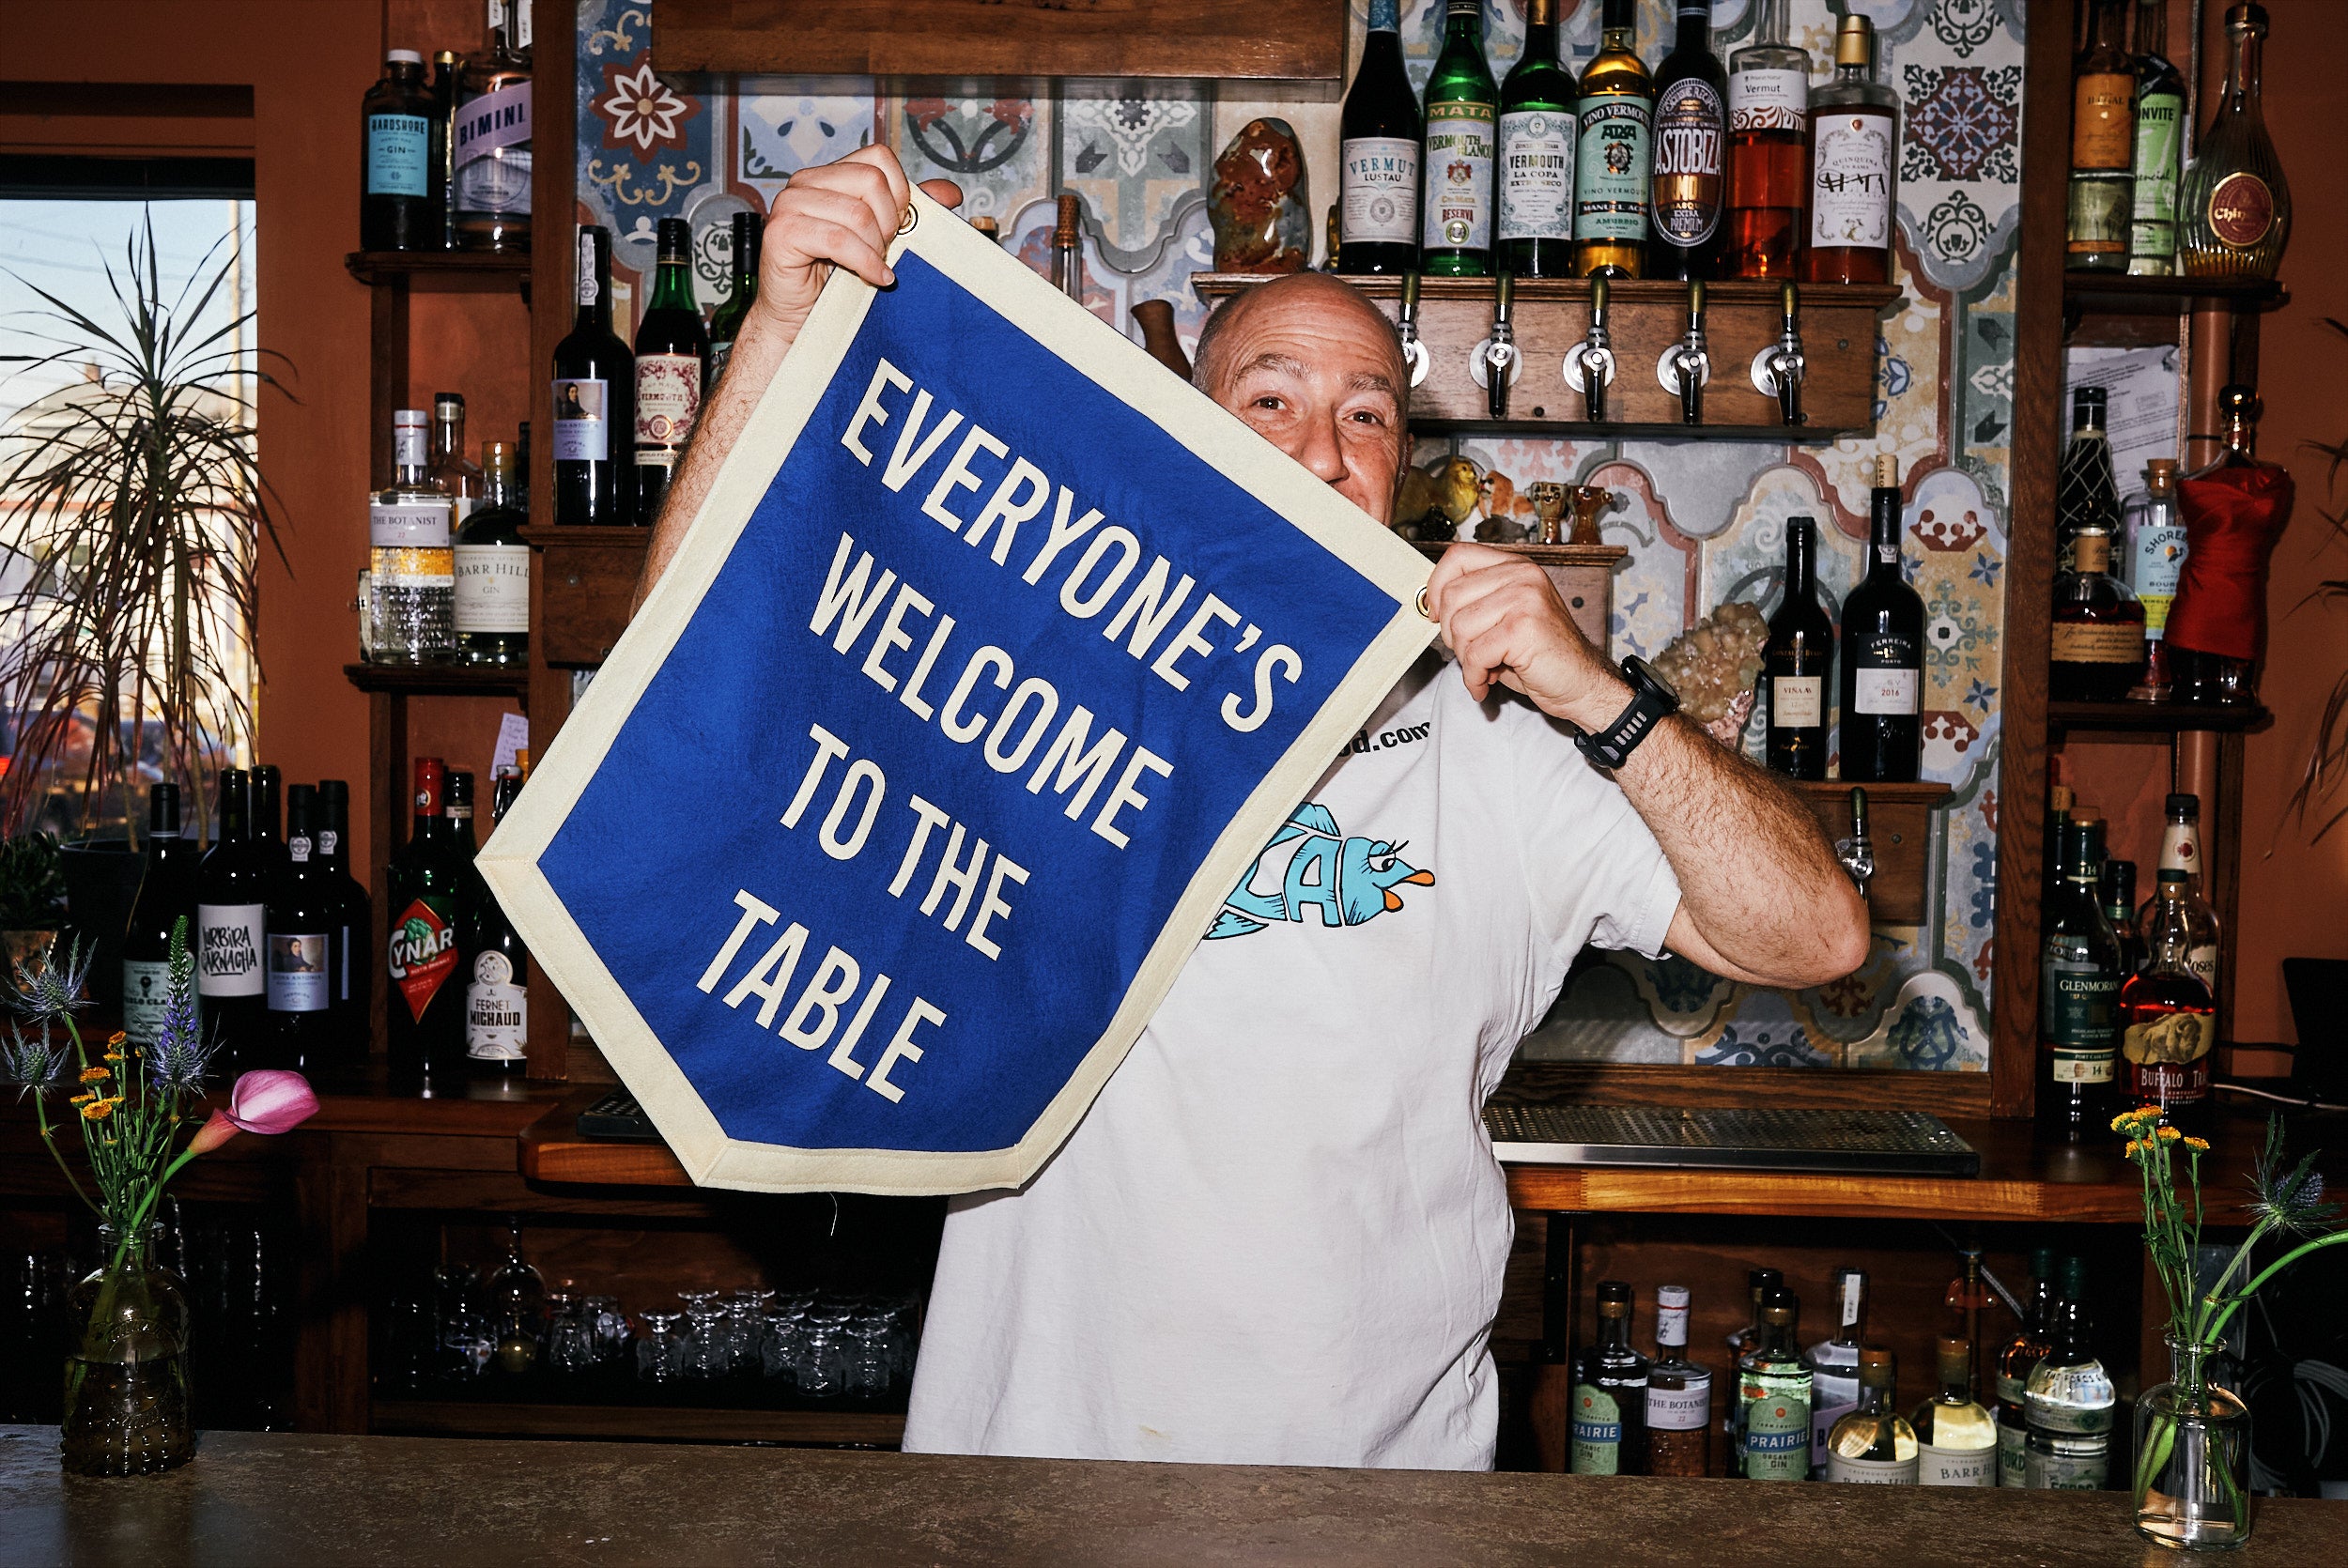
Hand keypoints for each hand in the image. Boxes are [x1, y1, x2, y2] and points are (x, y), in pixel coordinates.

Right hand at [748, 147, 962, 343]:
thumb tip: (951, 193)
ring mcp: (790, 203)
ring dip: (875, 247)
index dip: (899, 193)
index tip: (898, 228)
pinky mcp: (782, 232)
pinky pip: (838, 239)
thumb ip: (911, 212)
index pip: (878, 158)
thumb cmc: (839, 280)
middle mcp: (806, 181)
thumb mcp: (883, 239)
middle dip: (889, 222)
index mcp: (830, 175)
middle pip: (870, 180)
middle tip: (884, 251)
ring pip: (857, 213)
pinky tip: (875, 277)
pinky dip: (864, 262)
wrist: (801, 319)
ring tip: (875, 267)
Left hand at [1424, 541, 1628, 730]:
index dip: (1436, 587)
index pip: (1457, 557)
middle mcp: (1522, 575)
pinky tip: (1486, 683)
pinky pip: (1475, 654)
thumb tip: (1430, 604)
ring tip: (1485, 668)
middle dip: (1451, 634)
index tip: (1435, 614)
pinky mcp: (1523, 627)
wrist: (1580, 683)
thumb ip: (1475, 602)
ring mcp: (1525, 598)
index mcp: (1515, 567)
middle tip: (1471, 653)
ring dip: (1465, 659)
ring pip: (1459, 627)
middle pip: (1451, 596)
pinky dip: (1474, 677)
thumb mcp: (1505, 617)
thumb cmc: (1540, 655)